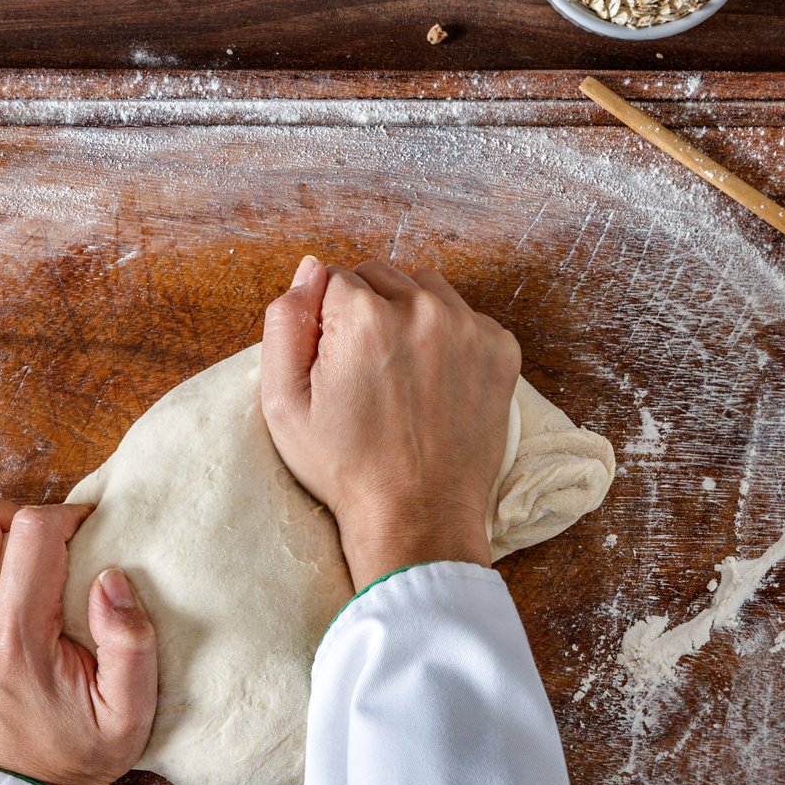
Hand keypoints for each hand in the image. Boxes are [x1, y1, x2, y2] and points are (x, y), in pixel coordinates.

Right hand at [261, 257, 520, 589]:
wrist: (418, 517)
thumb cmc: (346, 466)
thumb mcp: (283, 400)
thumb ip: (286, 320)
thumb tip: (311, 267)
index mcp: (364, 315)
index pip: (333, 278)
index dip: (325, 320)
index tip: (334, 364)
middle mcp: (422, 309)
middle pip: (379, 276)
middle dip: (366, 312)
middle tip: (364, 372)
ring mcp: (468, 327)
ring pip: (423, 288)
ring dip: (407, 315)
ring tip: (399, 374)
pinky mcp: (500, 349)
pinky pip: (464, 316)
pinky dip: (447, 338)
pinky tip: (433, 383)